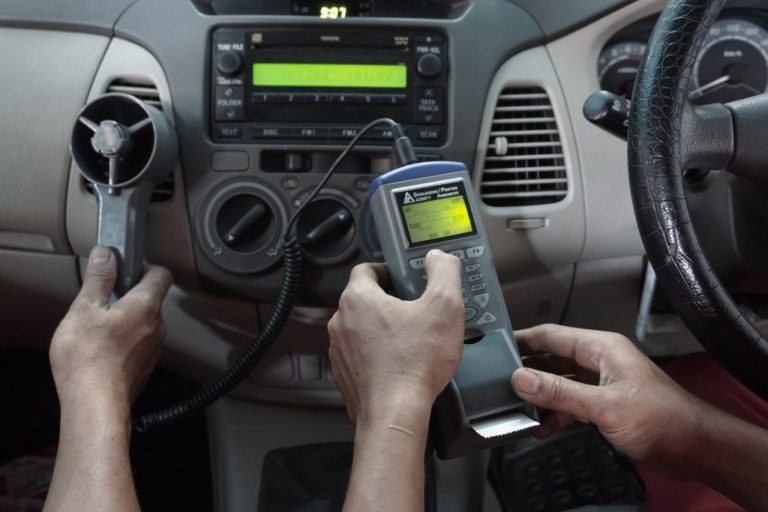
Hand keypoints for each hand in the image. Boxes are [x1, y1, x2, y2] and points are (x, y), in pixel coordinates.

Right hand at [50, 246, 172, 408]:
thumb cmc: (87, 356)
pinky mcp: (146, 367)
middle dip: (130, 296)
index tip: (127, 269)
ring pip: (145, 325)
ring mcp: (154, 349)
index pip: (161, 275)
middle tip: (104, 301)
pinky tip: (103, 350)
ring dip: (127, 321)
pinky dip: (126, 342)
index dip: (146, 267)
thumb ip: (98, 279)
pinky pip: (140, 345)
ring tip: (100, 328)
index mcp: (146, 306)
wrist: (94, 404)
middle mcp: (157, 326)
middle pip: (152, 300)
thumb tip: (105, 254)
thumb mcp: (85, 309)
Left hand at [328, 249, 463, 426]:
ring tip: (412, 340)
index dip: (388, 270)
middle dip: (390, 302)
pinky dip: (378, 356)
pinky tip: (401, 364)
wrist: (395, 414)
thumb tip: (439, 259)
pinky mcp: (345, 375)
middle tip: (416, 311)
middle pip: (365, 299)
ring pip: (362, 329)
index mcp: (358, 299)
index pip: (366, 268)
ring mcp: (340, 351)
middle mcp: (341, 322)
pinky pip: (361, 356)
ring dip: (383, 330)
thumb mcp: (444, 306)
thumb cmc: (414, 365)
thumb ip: (444, 273)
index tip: (404, 278)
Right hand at [511, 324, 710, 479]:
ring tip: (517, 406)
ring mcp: (602, 383)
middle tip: (499, 380)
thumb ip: (560, 392)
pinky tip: (543, 426)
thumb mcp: (604, 405)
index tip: (497, 347)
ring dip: (541, 395)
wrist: (695, 447)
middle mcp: (600, 361)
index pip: (552, 335)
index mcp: (601, 348)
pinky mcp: (605, 405)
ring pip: (560, 382)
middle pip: (553, 358)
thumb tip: (522, 379)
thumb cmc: (663, 419)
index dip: (523, 340)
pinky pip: (571, 403)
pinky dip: (556, 413)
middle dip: (528, 370)